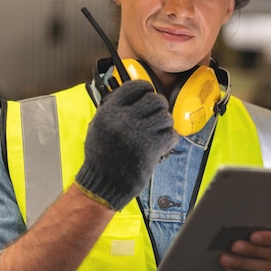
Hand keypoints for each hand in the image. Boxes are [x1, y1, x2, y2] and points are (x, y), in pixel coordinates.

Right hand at [76, 80, 178, 209]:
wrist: (103, 183)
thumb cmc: (102, 155)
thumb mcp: (99, 125)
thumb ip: (115, 107)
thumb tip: (137, 93)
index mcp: (109, 111)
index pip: (135, 86)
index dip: (146, 89)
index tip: (148, 95)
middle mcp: (124, 119)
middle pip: (155, 99)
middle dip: (159, 107)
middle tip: (155, 116)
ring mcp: (138, 133)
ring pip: (166, 116)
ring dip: (165, 124)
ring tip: (157, 132)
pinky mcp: (151, 148)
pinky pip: (171, 134)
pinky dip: (170, 139)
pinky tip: (161, 144)